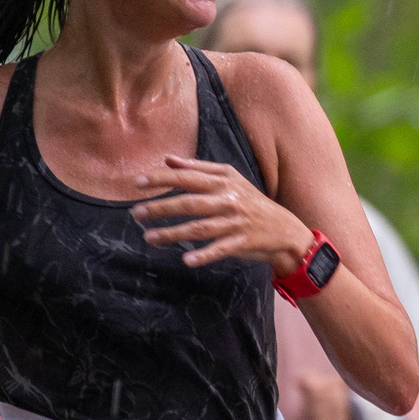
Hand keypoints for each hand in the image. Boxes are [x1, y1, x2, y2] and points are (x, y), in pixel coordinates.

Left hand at [130, 155, 314, 273]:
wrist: (282, 228)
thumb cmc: (250, 201)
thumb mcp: (230, 178)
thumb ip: (198, 168)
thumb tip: (168, 159)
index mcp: (223, 182)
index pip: (187, 178)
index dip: (161, 179)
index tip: (137, 183)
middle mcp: (228, 200)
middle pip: (189, 203)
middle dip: (161, 207)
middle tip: (136, 213)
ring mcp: (234, 222)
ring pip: (199, 228)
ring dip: (172, 233)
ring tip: (149, 237)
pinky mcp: (240, 242)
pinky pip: (220, 249)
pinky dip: (204, 255)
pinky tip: (186, 260)